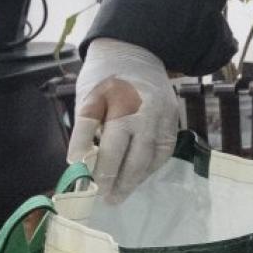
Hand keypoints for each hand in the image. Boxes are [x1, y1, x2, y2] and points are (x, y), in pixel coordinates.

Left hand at [69, 39, 182, 202]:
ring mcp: (165, 117)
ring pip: (153, 157)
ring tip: (122, 193)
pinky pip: (165, 150)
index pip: (110, 148)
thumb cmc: (105, 76)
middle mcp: (147, 114)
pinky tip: (139, 175)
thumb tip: (78, 161)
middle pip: (135, 158)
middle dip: (121, 182)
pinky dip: (152, 166)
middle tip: (109, 200)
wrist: (137, 52)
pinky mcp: (174, 119)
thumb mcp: (87, 96)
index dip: (101, 171)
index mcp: (122, 106)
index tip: (91, 189)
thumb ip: (84, 129)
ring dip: (138, 178)